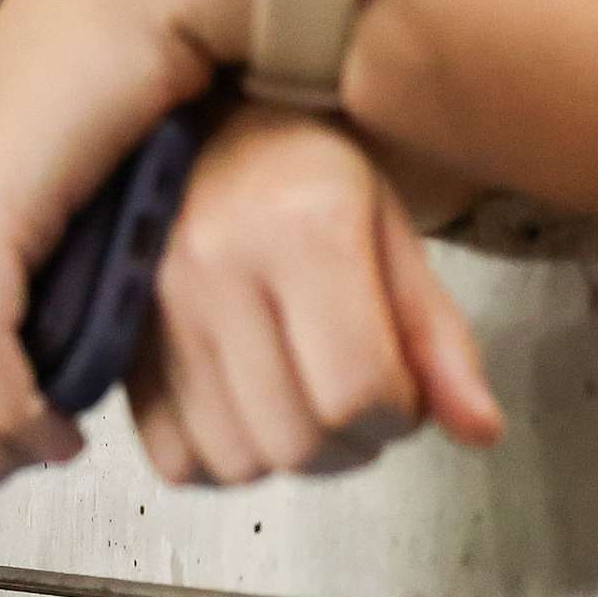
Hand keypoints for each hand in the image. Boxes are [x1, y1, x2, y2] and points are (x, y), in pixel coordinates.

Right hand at [128, 106, 503, 484]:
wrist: (193, 133)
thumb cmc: (305, 176)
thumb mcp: (390, 230)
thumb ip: (437, 334)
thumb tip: (481, 431)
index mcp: (301, 227)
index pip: (357, 389)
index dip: (400, 417)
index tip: (405, 393)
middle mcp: (213, 267)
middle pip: (297, 437)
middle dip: (352, 445)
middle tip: (362, 405)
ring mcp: (150, 308)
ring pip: (235, 459)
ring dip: (288, 459)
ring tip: (306, 409)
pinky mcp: (117, 342)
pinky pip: (172, 457)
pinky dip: (220, 463)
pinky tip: (248, 419)